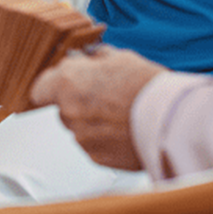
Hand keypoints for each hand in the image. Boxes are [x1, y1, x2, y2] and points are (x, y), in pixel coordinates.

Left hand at [29, 45, 165, 170]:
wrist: (172, 121)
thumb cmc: (148, 87)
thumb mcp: (121, 58)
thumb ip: (96, 58)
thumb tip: (89, 56)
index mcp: (69, 82)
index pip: (40, 87)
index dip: (52, 85)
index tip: (64, 82)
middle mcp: (69, 111)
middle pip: (62, 107)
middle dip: (78, 102)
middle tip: (105, 95)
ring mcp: (82, 137)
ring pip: (79, 127)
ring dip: (93, 121)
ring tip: (121, 113)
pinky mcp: (97, 157)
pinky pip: (93, 145)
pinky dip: (105, 139)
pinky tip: (125, 129)